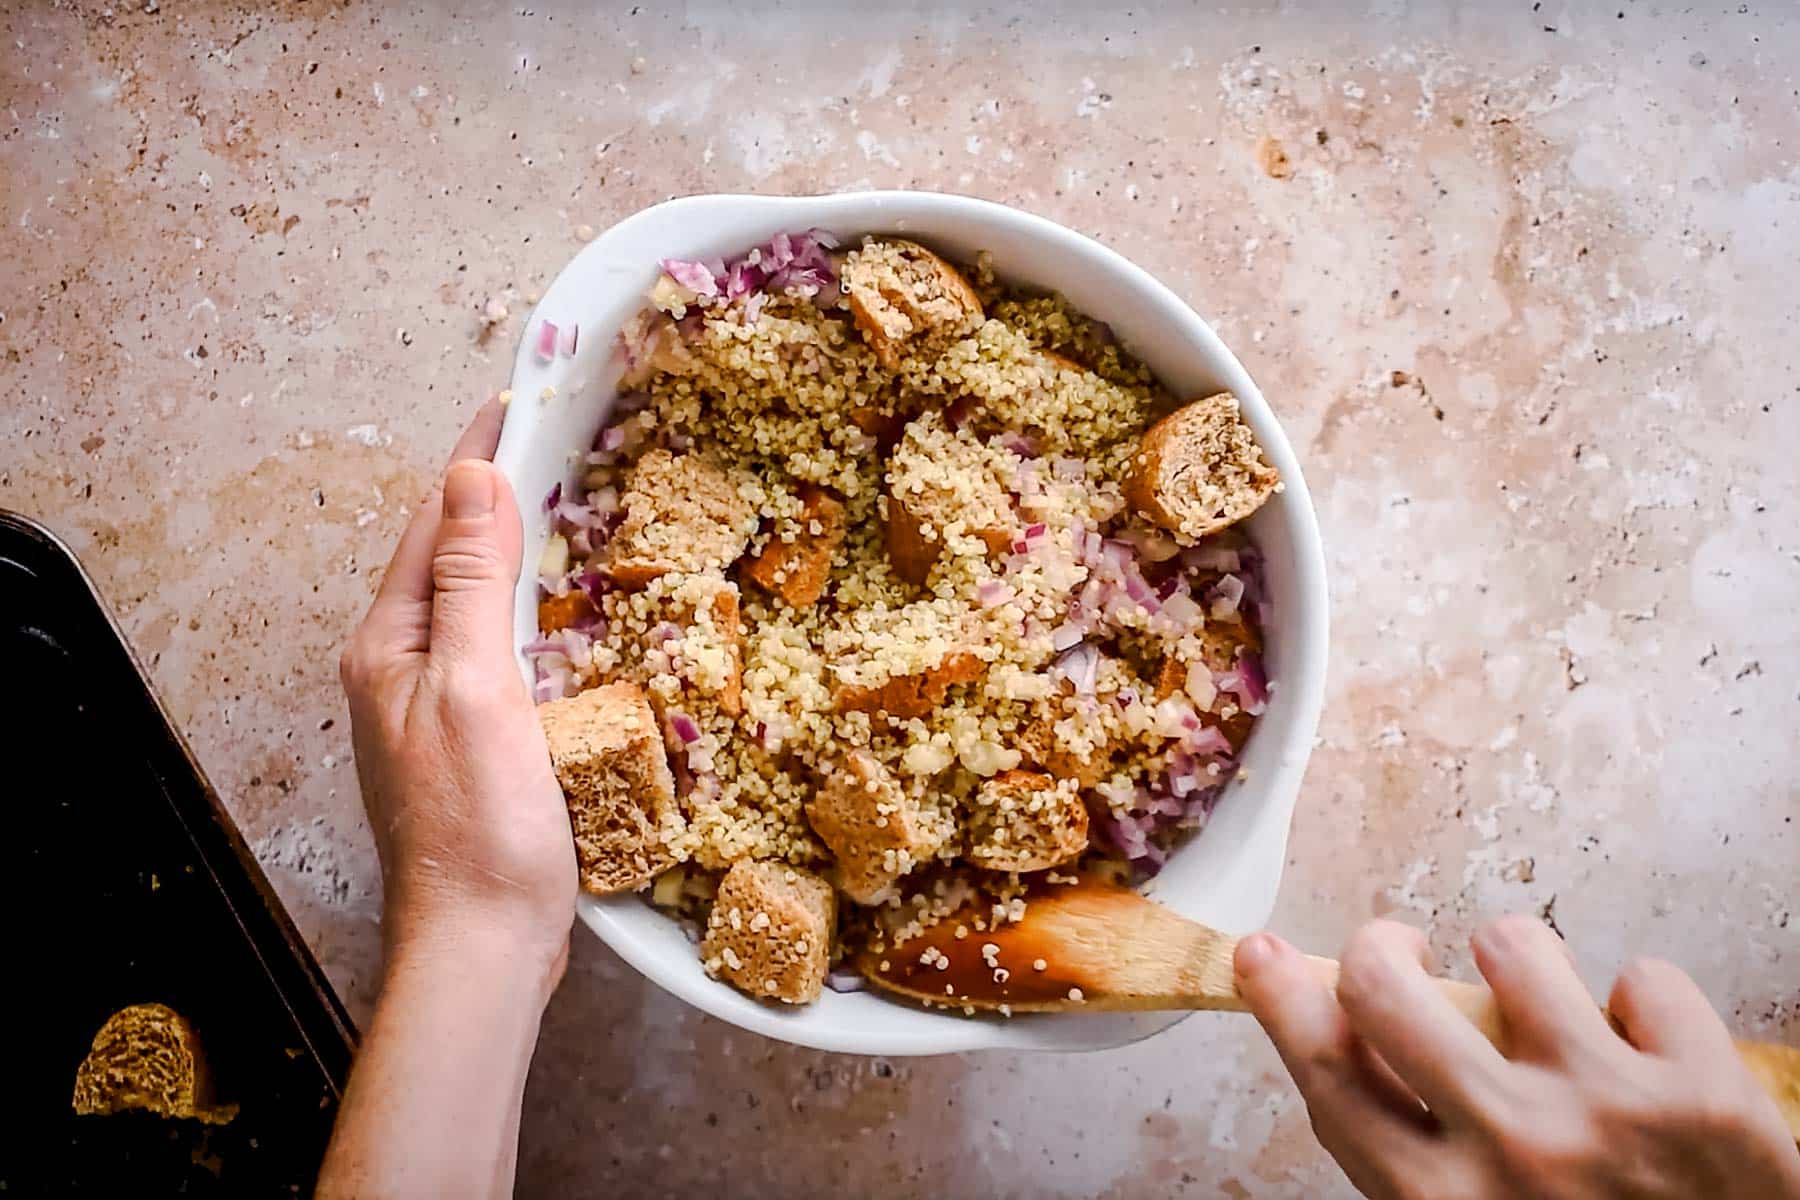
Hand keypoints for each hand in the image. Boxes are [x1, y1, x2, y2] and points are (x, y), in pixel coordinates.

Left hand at [339, 400, 576, 984]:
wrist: (483, 945)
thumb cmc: (480, 827)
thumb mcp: (476, 688)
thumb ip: (470, 581)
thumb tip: (470, 476)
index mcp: (389, 645)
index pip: (431, 523)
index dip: (475, 459)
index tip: (520, 400)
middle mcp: (400, 668)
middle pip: (448, 558)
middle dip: (496, 498)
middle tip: (557, 444)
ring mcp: (433, 709)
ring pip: (475, 605)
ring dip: (516, 553)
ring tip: (569, 509)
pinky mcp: (471, 744)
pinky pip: (500, 651)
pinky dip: (534, 615)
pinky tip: (571, 616)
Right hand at [1235, 917, 1799, 1198]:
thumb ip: (1414, 1158)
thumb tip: (1351, 1040)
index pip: (1330, 1075)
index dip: (1283, 1001)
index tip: (1263, 957)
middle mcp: (1513, 1151)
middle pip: (1386, 989)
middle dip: (1382, 946)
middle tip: (1403, 952)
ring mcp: (1611, 1113)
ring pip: (1512, 948)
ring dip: (1518, 963)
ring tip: (1546, 1008)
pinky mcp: (1706, 1093)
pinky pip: (1644, 979)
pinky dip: (1643, 1007)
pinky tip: (1648, 1055)